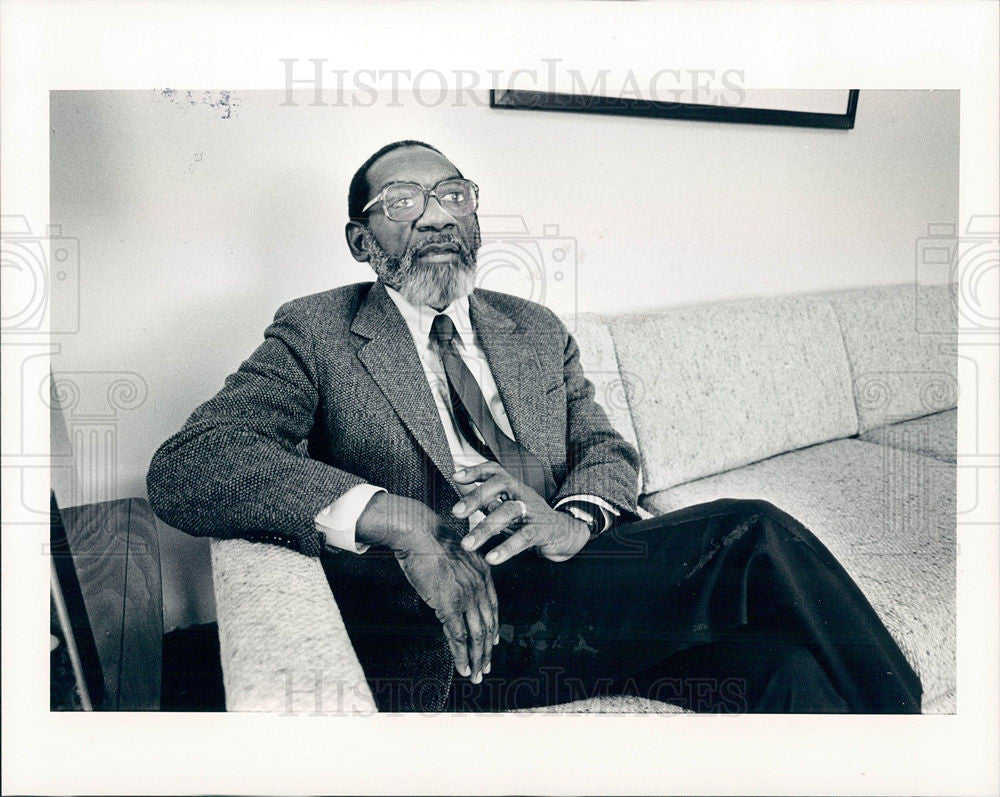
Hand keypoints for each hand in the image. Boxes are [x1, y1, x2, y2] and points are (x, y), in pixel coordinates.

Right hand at [356, 492, 498, 681]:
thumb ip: (459, 572)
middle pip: (488, 626)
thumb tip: (453, 585)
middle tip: (485, 668)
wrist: (418, 532)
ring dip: (477, 659)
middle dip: (487, 650)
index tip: (494, 642)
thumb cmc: (429, 539)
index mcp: (482, 573)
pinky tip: (462, 667)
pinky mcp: (449, 604)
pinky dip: (462, 655)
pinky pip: (459, 636)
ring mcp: (465, 596)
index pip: (493, 608)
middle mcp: (479, 586)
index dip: (494, 628)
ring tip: (474, 674)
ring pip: (477, 635)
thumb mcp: (455, 554)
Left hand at [452, 462, 592, 564]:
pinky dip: (506, 548)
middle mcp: (523, 494)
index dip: (476, 470)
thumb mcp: (505, 507)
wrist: (564, 534)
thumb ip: (485, 499)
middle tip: (456, 512)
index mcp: (513, 487)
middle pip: (501, 484)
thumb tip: (459, 487)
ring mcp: (534, 511)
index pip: (495, 471)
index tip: (456, 476)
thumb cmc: (529, 520)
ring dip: (485, 528)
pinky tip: (491, 558)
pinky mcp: (543, 531)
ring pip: (509, 511)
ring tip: (467, 545)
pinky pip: (524, 537)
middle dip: (477, 496)